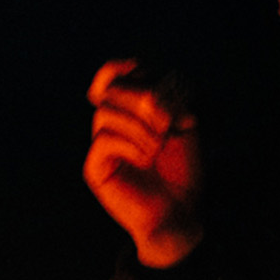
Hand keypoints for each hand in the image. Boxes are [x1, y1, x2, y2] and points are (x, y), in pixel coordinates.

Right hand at [84, 59, 203, 268]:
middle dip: (141, 98)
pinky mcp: (95, 169)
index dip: (122, 68)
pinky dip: (130, 144)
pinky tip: (146, 158)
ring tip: (159, 145)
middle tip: (166, 121)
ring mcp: (101, 147)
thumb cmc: (183, 170)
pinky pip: (104, 139)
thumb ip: (167, 99)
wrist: (179, 211)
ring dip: (139, 124)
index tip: (141, 71)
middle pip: (112, 89)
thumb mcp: (184, 124)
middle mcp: (112, 125)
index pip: (112, 76)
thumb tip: (149, 92)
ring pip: (106, 112)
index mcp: (129, 111)